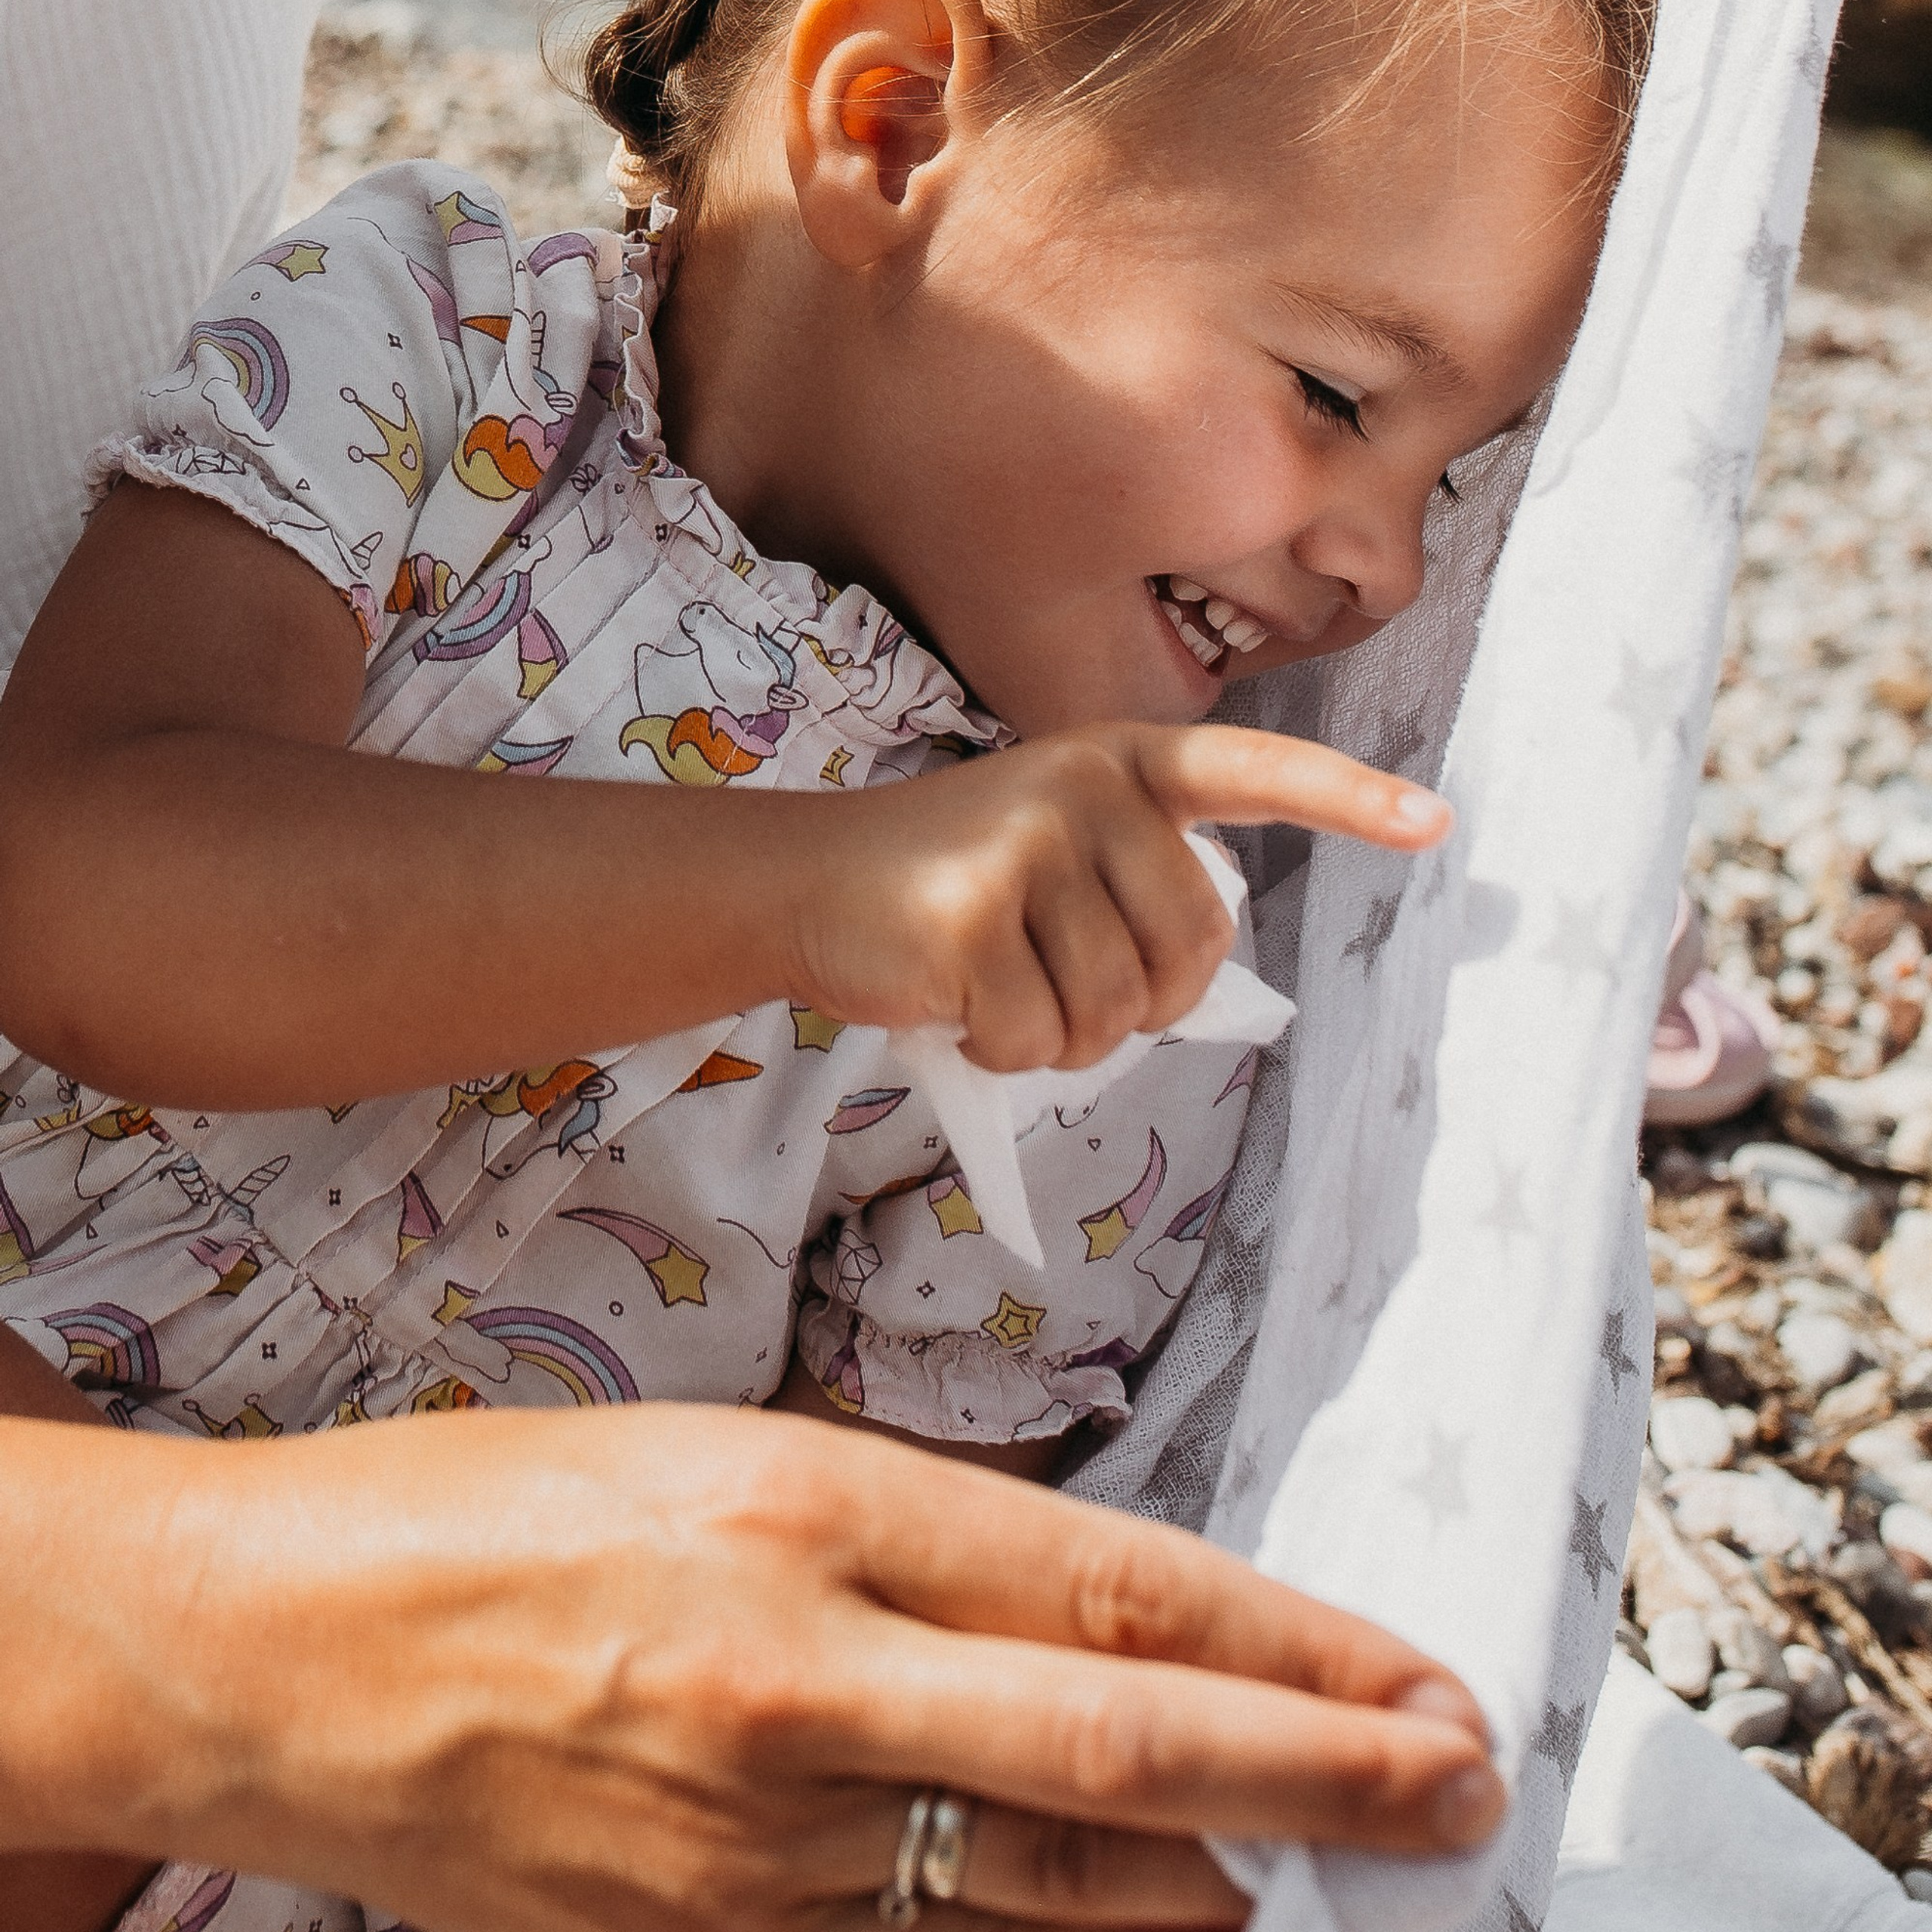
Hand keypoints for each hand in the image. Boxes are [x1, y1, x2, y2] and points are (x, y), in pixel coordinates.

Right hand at [5, 1406, 1501, 1931]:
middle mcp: (802, 1676)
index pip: (1109, 1587)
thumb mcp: (727, 1456)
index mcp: (811, 1508)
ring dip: (1208, 1892)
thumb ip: (908, 1544)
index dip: (1284, 1641)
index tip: (1405, 1670)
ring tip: (1332, 1875)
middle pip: (1117, 1751)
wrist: (279, 1650)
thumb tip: (1086, 1617)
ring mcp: (748, 1839)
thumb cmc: (500, 1508)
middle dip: (1319, 1779)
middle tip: (1454, 1788)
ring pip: (1042, 1892)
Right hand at [785, 721, 1448, 1071]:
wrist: (808, 881)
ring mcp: (1026, 846)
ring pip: (1115, 1012)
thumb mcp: (1056, 853)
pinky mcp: (969, 918)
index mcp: (1122, 764)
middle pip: (1190, 952)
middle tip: (1059, 986)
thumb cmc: (950, 885)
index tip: (1436, 826)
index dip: (1347, 800)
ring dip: (1060, 1037)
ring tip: (996, 986)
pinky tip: (952, 1001)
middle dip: (1137, 1006)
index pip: (1255, 770)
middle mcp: (1084, 787)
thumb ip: (1134, 887)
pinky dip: (1001, 1051)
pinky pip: (1038, 1041)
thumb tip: (1194, 988)